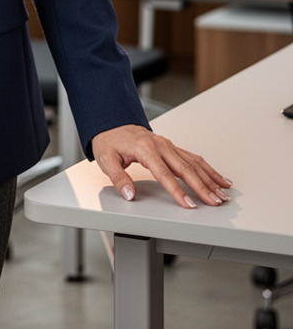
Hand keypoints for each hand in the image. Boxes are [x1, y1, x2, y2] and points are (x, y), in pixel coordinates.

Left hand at [91, 124, 231, 208]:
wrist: (111, 123)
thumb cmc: (109, 141)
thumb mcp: (106, 160)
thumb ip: (118, 178)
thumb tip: (129, 194)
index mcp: (145, 149)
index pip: (165, 174)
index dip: (178, 191)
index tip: (189, 205)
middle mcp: (160, 145)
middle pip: (186, 169)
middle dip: (203, 187)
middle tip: (215, 202)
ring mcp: (168, 145)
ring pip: (194, 163)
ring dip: (210, 178)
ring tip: (223, 193)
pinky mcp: (171, 146)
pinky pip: (193, 157)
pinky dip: (207, 168)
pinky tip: (218, 178)